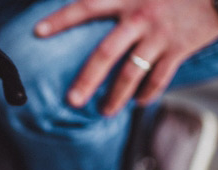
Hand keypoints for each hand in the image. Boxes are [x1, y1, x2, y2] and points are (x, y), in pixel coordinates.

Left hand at [34, 0, 217, 114]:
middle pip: (105, 54)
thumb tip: (96, 5)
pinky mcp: (179, 50)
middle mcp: (140, 17)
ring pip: (131, 74)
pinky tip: (138, 102)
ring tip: (104, 111)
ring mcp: (160, 36)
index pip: (86, 7)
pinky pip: (159, 79)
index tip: (38, 33)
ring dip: (116, 97)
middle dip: (87, 80)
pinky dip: (147, 93)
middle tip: (72, 101)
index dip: (61, 19)